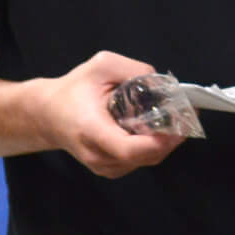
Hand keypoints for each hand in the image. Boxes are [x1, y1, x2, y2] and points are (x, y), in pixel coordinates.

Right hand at [40, 51, 188, 179]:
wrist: (48, 115)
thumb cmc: (73, 90)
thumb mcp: (102, 65)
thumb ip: (134, 70)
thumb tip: (163, 85)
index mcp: (92, 130)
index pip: (130, 148)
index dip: (160, 140)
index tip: (178, 122)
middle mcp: (98, 155)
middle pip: (146, 156)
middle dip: (171, 136)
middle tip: (187, 113)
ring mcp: (104, 167)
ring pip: (148, 160)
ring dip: (166, 141)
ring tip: (176, 118)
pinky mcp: (110, 169)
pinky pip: (141, 161)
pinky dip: (155, 146)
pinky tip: (159, 128)